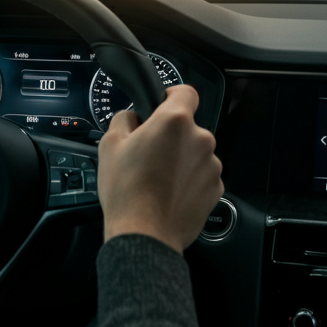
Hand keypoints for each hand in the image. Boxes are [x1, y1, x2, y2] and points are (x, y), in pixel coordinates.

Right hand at [98, 84, 222, 252]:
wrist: (145, 234)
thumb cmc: (127, 192)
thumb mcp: (110, 145)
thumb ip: (124, 119)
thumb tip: (132, 117)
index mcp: (174, 122)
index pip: (185, 91)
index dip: (172, 95)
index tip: (163, 103)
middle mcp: (200, 139)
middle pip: (188, 127)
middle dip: (170, 136)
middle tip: (148, 153)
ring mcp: (211, 165)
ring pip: (195, 153)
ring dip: (180, 160)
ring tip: (157, 178)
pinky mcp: (216, 188)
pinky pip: (202, 175)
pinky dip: (189, 180)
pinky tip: (169, 192)